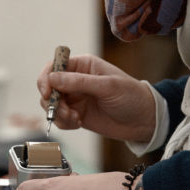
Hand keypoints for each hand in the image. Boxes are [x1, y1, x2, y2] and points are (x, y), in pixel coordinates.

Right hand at [38, 54, 154, 142]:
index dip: (46, 79)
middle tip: (66, 112)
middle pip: (48, 88)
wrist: (143, 120)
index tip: (47, 93)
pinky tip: (79, 124)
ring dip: (58, 114)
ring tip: (76, 119)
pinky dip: (64, 123)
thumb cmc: (130, 96)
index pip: (54, 67)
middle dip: (52, 102)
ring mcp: (75, 98)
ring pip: (51, 105)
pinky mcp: (76, 114)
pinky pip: (59, 119)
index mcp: (82, 66)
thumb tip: (52, 78)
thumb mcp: (107, 86)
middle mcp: (75, 80)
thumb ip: (78, 82)